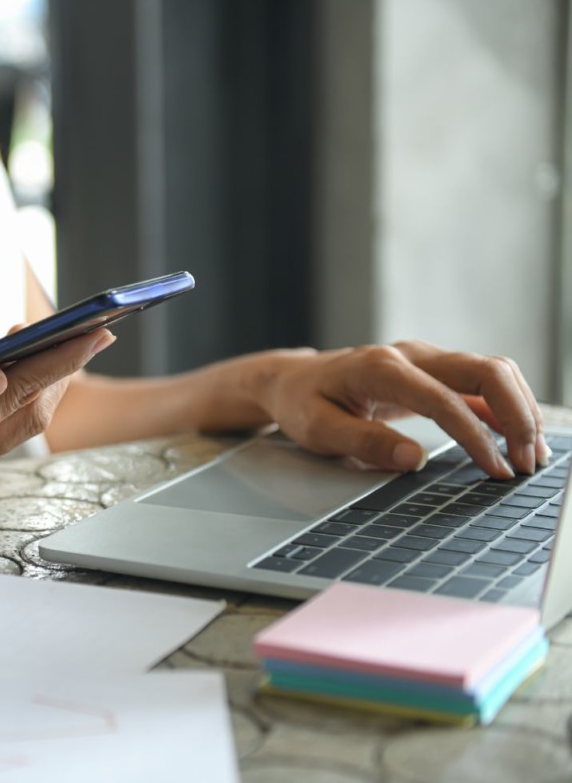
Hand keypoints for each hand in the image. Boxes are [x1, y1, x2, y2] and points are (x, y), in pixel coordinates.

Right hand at [0, 329, 115, 508]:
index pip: (20, 393)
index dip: (62, 359)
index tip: (98, 330)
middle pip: (30, 411)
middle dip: (64, 370)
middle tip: (94, 329)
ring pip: (14, 420)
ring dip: (41, 382)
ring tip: (59, 343)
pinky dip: (10, 394)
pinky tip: (8, 367)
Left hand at [255, 340, 544, 478]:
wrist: (293, 379)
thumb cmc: (302, 403)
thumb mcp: (319, 429)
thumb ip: (364, 442)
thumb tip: (413, 460)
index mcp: (381, 369)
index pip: (444, 400)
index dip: (476, 436)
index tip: (496, 470)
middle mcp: (410, 355)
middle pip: (485, 370)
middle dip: (517, 414)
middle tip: (528, 461)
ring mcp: (425, 359)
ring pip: (491, 372)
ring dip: (519, 410)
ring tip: (531, 455)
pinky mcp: (432, 372)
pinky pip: (480, 384)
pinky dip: (504, 408)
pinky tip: (516, 439)